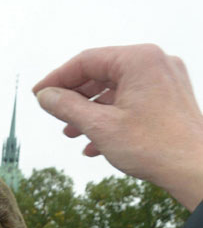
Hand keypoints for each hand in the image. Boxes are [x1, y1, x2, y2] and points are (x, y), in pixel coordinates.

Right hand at [33, 44, 202, 209]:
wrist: (194, 168)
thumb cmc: (153, 146)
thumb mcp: (100, 126)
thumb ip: (67, 107)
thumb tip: (45, 96)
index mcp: (138, 60)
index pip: (87, 61)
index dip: (58, 79)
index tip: (38, 94)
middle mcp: (155, 62)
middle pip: (102, 73)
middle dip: (76, 97)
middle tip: (54, 115)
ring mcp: (166, 80)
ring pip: (118, 89)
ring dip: (92, 111)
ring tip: (72, 133)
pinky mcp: (171, 98)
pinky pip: (134, 100)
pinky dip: (112, 117)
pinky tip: (96, 144)